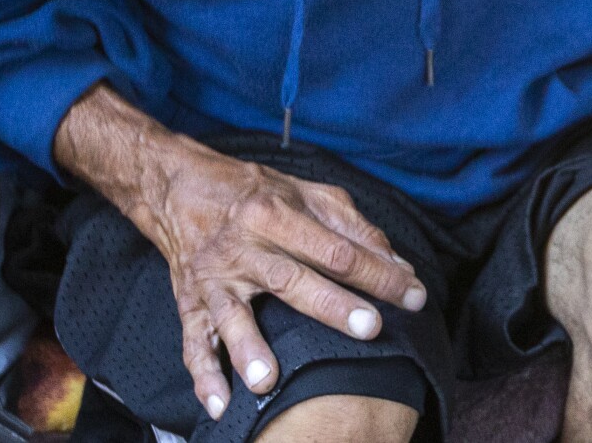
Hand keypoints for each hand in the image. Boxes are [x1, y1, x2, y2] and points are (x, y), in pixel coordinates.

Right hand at [53, 86, 426, 421]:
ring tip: (269, 380)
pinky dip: (204, 374)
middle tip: (370, 328)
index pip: (336, 248)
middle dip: (332, 307)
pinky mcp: (190, 303)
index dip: (378, 272)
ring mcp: (213, 278)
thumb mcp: (308, 193)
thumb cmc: (255, 192)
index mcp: (275, 213)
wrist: (178, 188)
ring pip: (233, 315)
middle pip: (291, 280)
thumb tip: (397, 262)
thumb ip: (354, 227)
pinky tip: (220, 402)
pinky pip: (194, 342)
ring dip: (250, 349)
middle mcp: (242, 246)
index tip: (413, 294)